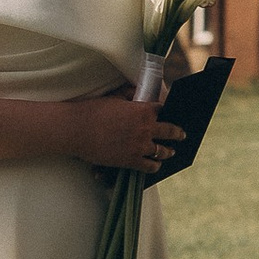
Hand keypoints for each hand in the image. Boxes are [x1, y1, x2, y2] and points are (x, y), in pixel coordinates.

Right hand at [71, 89, 186, 174]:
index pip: (164, 110)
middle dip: (178, 133)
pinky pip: (150, 166)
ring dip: (168, 151)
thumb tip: (138, 92)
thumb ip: (130, 94)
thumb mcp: (115, 96)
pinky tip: (156, 165)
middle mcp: (146, 128)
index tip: (172, 115)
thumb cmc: (93, 110)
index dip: (168, 113)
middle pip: (170, 131)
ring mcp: (140, 146)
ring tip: (170, 152)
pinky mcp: (131, 160)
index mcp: (144, 110)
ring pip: (162, 151)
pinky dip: (155, 166)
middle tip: (182, 135)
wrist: (77, 129)